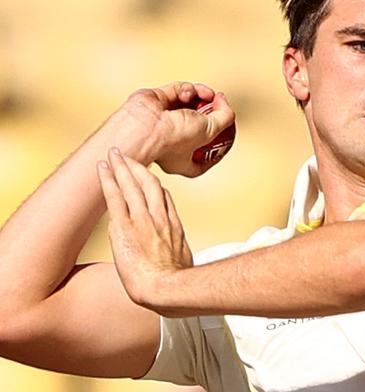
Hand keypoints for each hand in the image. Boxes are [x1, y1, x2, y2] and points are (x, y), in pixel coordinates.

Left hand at [97, 148, 192, 310]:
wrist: (165, 287)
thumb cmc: (175, 284)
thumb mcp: (184, 264)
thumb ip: (177, 254)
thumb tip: (176, 258)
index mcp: (173, 226)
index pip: (164, 197)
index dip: (154, 185)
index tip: (146, 178)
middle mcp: (159, 218)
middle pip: (149, 183)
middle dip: (137, 167)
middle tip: (127, 156)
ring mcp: (142, 220)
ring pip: (132, 185)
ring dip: (122, 167)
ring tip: (113, 154)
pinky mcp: (125, 227)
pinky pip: (115, 198)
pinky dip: (108, 181)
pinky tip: (102, 170)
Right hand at [122, 81, 234, 176]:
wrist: (144, 127)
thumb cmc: (173, 139)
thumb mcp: (210, 131)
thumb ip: (225, 117)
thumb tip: (223, 101)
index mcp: (183, 159)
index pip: (205, 156)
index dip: (218, 146)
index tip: (227, 135)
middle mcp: (172, 141)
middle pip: (199, 125)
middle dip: (211, 114)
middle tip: (219, 105)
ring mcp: (164, 120)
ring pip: (190, 104)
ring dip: (202, 96)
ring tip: (208, 95)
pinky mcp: (157, 101)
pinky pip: (177, 91)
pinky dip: (188, 89)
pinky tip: (191, 93)